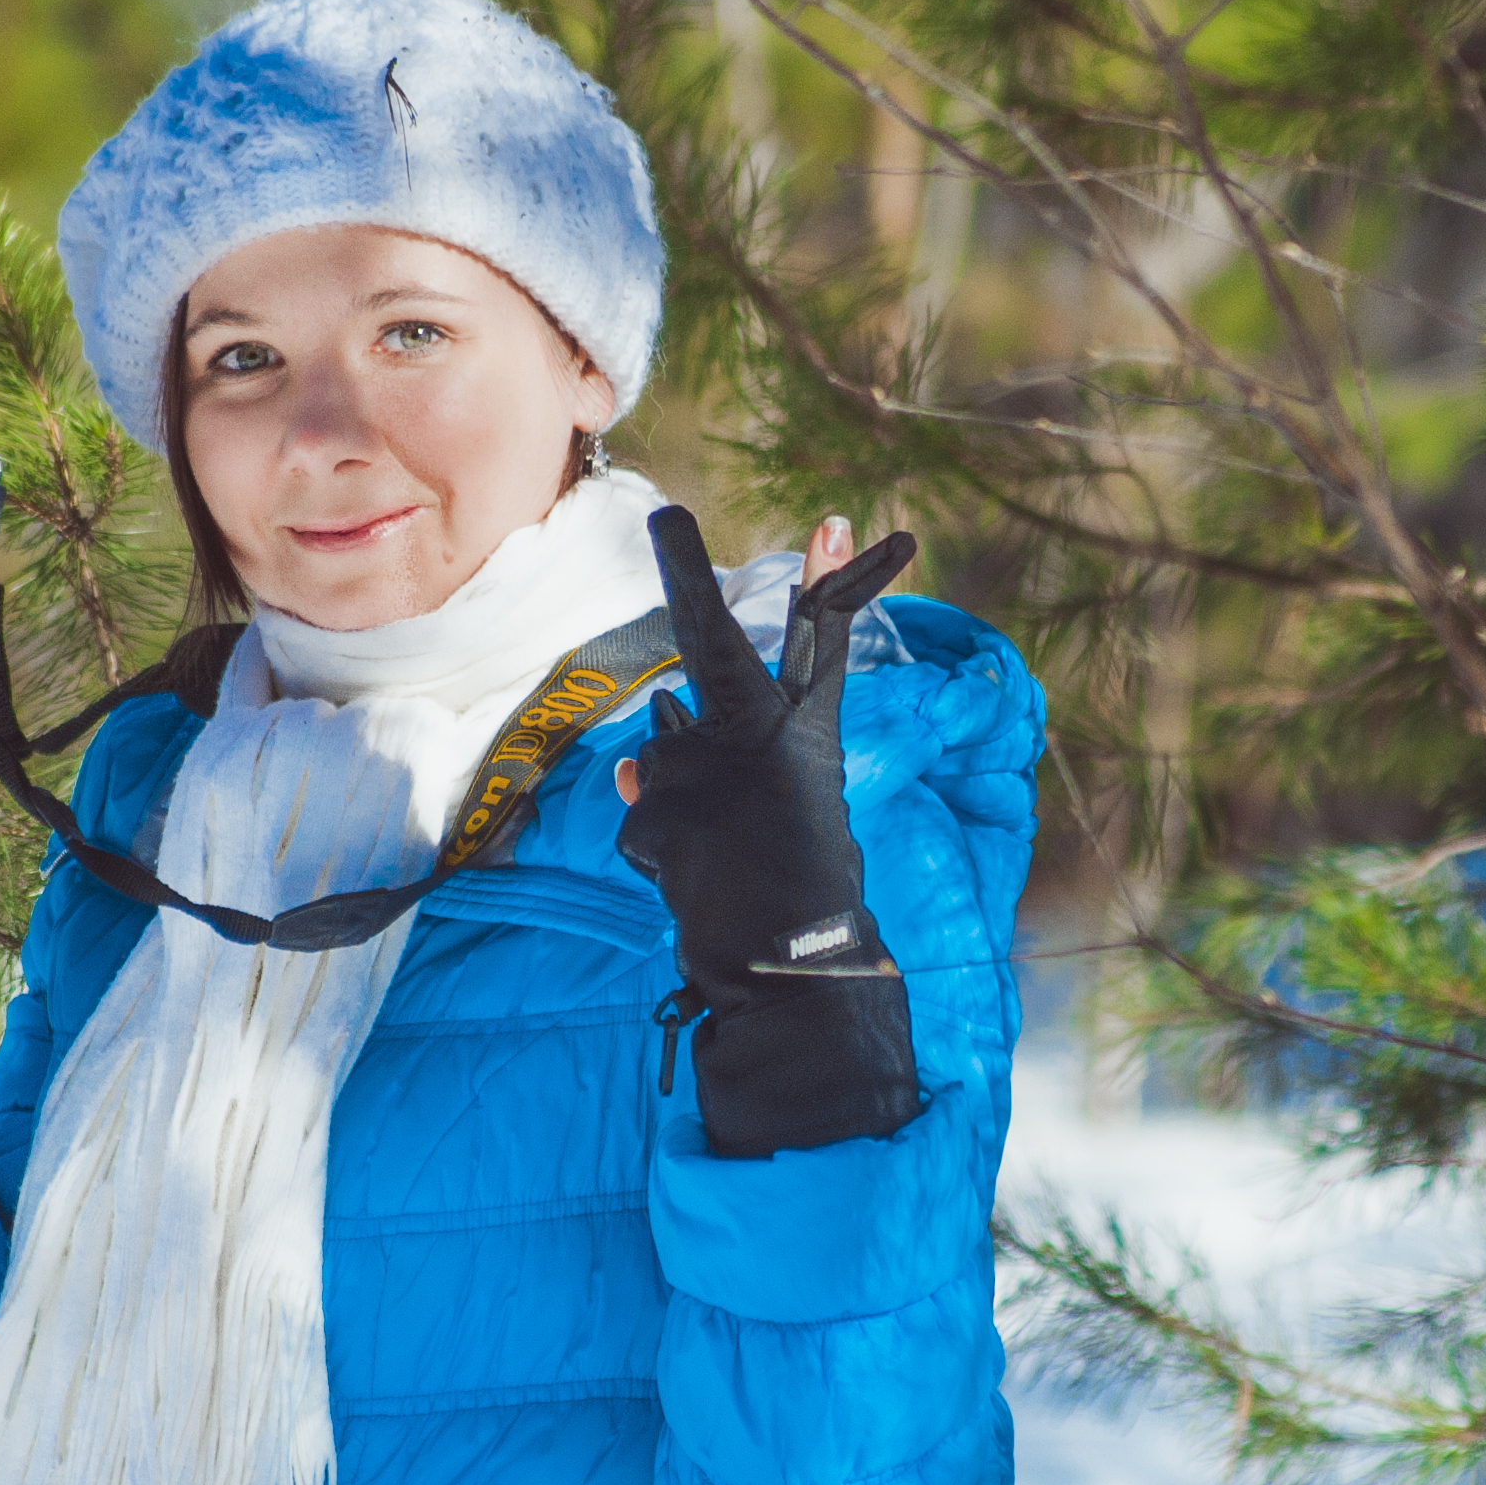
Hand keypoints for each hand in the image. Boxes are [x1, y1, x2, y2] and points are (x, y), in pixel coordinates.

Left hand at [616, 507, 925, 1155]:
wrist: (788, 969)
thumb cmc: (795, 885)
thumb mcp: (772, 810)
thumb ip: (707, 763)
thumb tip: (641, 740)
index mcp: (806, 735)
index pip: (824, 641)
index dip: (839, 581)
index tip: (846, 523)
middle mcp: (761, 741)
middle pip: (720, 645)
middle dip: (689, 574)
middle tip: (668, 515)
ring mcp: (710, 775)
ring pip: (661, 757)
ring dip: (674, 797)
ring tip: (724, 851)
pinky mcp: (665, 814)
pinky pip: (639, 814)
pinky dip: (655, 846)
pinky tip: (696, 878)